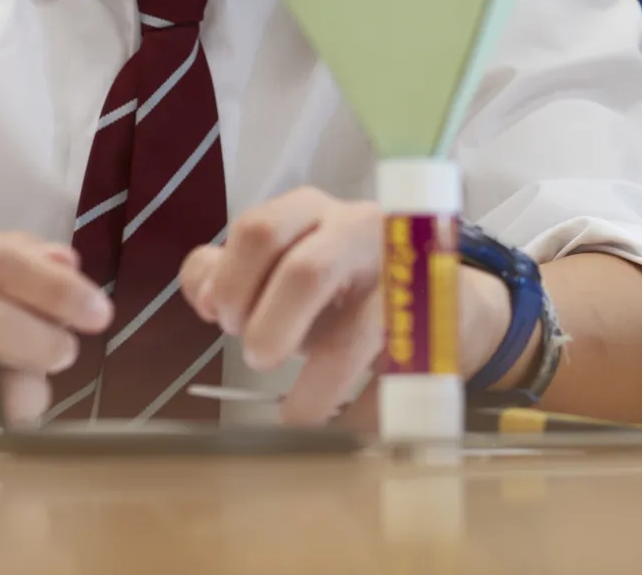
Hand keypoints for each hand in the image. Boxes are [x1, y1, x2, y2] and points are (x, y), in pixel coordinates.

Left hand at [179, 187, 514, 425]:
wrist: (436, 299)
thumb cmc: (340, 283)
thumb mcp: (281, 264)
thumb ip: (227, 270)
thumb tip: (205, 296)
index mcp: (312, 211)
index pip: (258, 230)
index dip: (231, 284)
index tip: (225, 322)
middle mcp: (361, 232)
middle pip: (305, 273)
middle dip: (269, 329)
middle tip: (259, 357)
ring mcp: (404, 278)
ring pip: (352, 338)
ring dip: (313, 391)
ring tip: (295, 417)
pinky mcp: (436, 329)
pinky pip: (391, 383)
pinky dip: (360, 416)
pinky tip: (345, 430)